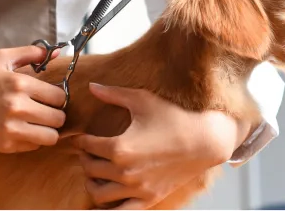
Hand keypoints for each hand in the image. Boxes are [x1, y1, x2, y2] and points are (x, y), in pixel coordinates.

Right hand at [0, 45, 66, 152]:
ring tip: (38, 124)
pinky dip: (32, 140)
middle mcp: (18, 107)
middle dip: (55, 114)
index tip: (50, 98)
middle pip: (58, 118)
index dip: (57, 97)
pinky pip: (33, 146)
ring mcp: (11, 128)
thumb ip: (30, 53)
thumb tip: (55, 52)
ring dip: (48, 131)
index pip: (59, 96)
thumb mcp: (1, 59)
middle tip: (45, 111)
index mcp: (20, 83)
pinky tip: (22, 130)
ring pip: (50, 137)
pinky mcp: (3, 144)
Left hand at [75, 83, 246, 208]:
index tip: (81, 137)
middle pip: (89, 169)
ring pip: (98, 193)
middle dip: (85, 158)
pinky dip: (107, 207)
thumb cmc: (173, 118)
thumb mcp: (142, 101)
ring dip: (92, 181)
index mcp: (120, 147)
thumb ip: (113, 94)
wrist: (204, 141)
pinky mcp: (148, 199)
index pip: (86, 146)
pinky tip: (109, 193)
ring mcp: (136, 189)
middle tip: (89, 151)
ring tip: (97, 171)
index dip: (81, 140)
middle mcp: (125, 172)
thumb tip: (91, 86)